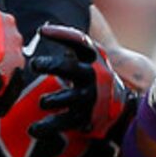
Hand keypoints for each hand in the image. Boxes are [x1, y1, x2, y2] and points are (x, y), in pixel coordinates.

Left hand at [27, 24, 134, 139]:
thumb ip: (71, 44)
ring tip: (43, 102)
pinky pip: (64, 122)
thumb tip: (43, 27)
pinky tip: (33, 129)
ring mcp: (90, 97)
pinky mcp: (86, 118)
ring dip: (51, 100)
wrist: (122, 106)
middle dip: (52, 65)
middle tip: (34, 64)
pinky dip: (47, 127)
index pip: (79, 41)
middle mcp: (94, 76)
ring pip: (69, 98)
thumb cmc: (94, 76)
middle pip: (71, 68)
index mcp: (93, 57)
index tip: (41, 31)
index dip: (61, 34)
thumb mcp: (89, 57)